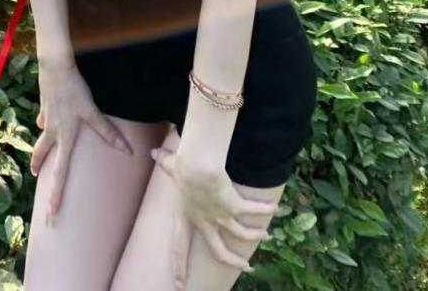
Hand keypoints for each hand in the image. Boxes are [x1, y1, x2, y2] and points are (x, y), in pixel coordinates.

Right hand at [31, 62, 133, 218]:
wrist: (55, 67)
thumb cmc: (74, 91)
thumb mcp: (92, 112)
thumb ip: (107, 132)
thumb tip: (126, 151)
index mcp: (64, 137)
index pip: (60, 172)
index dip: (56, 193)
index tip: (52, 212)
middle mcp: (52, 131)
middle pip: (42, 154)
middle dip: (39, 166)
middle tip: (35, 176)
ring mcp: (47, 117)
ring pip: (42, 136)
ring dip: (40, 147)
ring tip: (39, 154)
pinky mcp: (45, 104)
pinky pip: (45, 118)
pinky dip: (46, 122)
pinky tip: (46, 120)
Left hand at [150, 142, 273, 288]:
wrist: (198, 165)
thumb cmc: (183, 165)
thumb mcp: (169, 165)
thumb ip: (163, 160)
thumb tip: (152, 150)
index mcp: (186, 216)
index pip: (179, 247)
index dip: (178, 266)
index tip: (178, 285)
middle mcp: (205, 221)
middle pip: (219, 251)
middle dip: (233, 261)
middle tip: (246, 267)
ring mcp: (220, 216)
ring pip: (241, 233)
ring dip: (255, 234)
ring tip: (265, 235)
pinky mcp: (234, 207)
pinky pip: (252, 210)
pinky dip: (264, 209)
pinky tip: (275, 208)